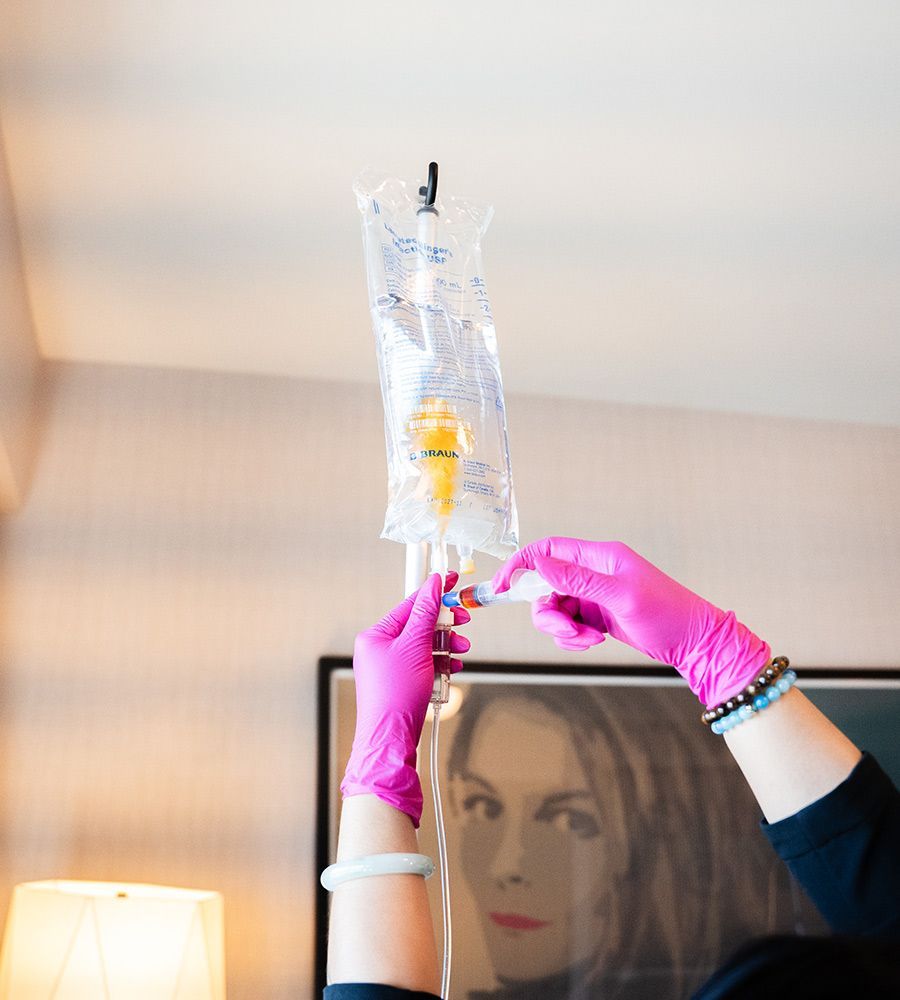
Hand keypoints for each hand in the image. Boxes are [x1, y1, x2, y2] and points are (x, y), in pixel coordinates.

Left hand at [341, 573, 470, 826]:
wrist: (390, 740)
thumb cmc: (396, 694)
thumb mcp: (415, 646)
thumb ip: (426, 613)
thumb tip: (433, 583)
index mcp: (375, 635)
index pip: (409, 604)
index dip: (434, 592)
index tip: (454, 580)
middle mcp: (380, 649)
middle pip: (419, 625)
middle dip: (445, 626)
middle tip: (464, 622)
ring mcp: (390, 668)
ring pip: (425, 647)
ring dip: (446, 647)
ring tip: (461, 652)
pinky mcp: (401, 685)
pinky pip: (425, 666)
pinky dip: (440, 665)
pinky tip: (451, 670)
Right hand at [493, 538, 769, 706]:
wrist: (696, 644)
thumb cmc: (668, 615)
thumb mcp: (621, 597)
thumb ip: (577, 579)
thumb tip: (539, 562)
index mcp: (599, 557)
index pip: (548, 550)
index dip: (521, 565)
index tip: (502, 587)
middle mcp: (593, 572)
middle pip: (545, 586)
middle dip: (549, 612)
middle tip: (568, 630)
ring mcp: (594, 595)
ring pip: (555, 608)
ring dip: (563, 628)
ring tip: (588, 640)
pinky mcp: (596, 616)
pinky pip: (567, 624)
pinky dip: (572, 637)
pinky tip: (593, 642)